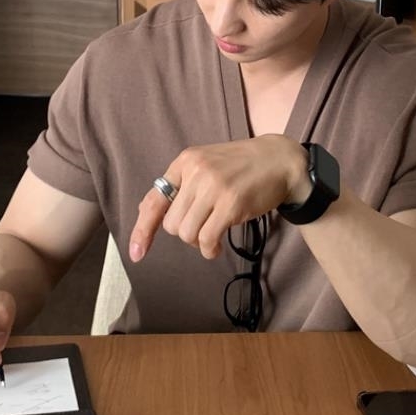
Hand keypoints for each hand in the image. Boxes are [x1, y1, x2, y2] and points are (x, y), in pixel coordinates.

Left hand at [128, 140, 306, 271]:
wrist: (279, 160)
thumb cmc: (241, 167)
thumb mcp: (206, 165)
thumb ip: (180, 185)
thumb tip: (145, 212)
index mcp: (185, 161)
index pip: (155, 200)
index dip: (143, 229)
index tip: (136, 253)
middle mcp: (196, 172)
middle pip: (172, 223)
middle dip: (185, 232)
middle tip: (204, 226)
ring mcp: (213, 187)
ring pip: (187, 233)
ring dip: (198, 242)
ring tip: (212, 236)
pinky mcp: (230, 204)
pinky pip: (206, 239)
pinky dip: (209, 250)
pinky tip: (216, 247)